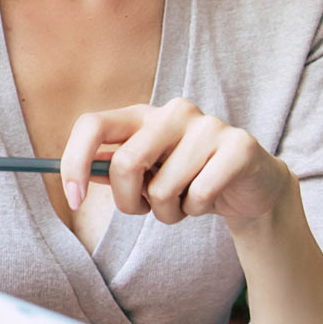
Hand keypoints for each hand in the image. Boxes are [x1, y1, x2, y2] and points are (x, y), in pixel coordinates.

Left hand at [59, 99, 294, 228]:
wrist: (249, 187)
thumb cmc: (187, 180)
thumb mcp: (145, 174)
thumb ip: (111, 170)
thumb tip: (75, 175)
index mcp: (142, 115)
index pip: (92, 125)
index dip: (74, 163)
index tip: (73, 200)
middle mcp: (173, 112)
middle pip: (124, 163)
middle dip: (129, 202)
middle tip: (145, 209)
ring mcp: (208, 125)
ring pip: (163, 188)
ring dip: (168, 212)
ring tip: (185, 202)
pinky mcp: (239, 146)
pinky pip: (199, 195)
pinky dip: (197, 209)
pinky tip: (210, 199)